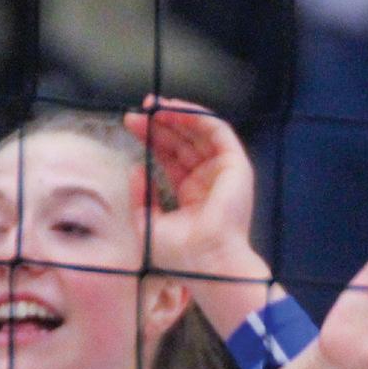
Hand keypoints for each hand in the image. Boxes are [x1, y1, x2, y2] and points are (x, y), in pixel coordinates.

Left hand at [123, 96, 271, 330]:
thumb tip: (136, 169)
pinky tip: (175, 110)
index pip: (170, 157)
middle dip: (159, 124)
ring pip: (199, 132)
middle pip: (182, 141)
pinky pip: (218, 130)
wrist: (205, 262)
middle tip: (137, 113)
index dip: (151, 139)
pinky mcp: (236, 165)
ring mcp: (223, 172)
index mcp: (191, 194)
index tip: (131, 125)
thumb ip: (141, 196)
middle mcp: (208, 180)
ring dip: (177, 115)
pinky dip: (197, 116)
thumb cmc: (179, 253)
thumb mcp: (148, 222)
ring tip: (153, 107)